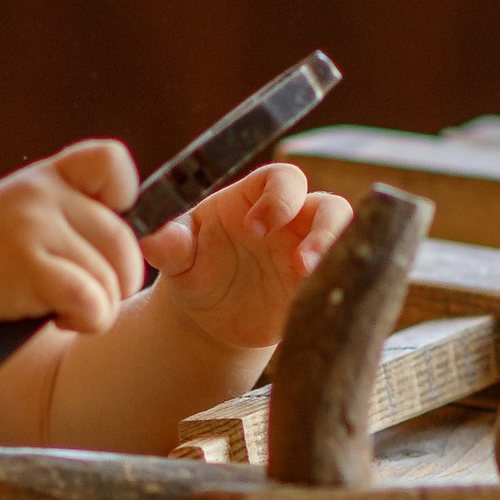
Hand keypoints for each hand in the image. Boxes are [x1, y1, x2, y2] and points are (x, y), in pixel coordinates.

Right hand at [0, 139, 147, 342]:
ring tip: (58, 308)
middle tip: (83, 296)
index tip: (102, 233)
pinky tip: (57, 319)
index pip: (112, 161)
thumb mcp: (29, 218)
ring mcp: (33, 224)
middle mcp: (42, 192)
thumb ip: (80, 217)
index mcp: (49, 176)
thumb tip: (161, 236)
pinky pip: (92, 300)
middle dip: (117, 281)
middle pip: (125, 240)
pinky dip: (87, 321)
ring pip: (111, 277)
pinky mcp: (27, 265)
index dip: (126, 200)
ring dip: (97, 308)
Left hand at [142, 162, 349, 354]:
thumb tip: (152, 237)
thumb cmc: (195, 273)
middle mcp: (292, 221)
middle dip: (322, 229)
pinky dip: (342, 285)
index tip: (255, 228)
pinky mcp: (320, 286)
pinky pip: (344, 279)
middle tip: (298, 262)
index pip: (283, 178)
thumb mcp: (178, 259)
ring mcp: (311, 253)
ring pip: (346, 240)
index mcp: (256, 199)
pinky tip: (322, 303)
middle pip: (329, 206)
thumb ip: (169, 244)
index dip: (278, 197)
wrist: (209, 321)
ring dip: (337, 256)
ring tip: (311, 280)